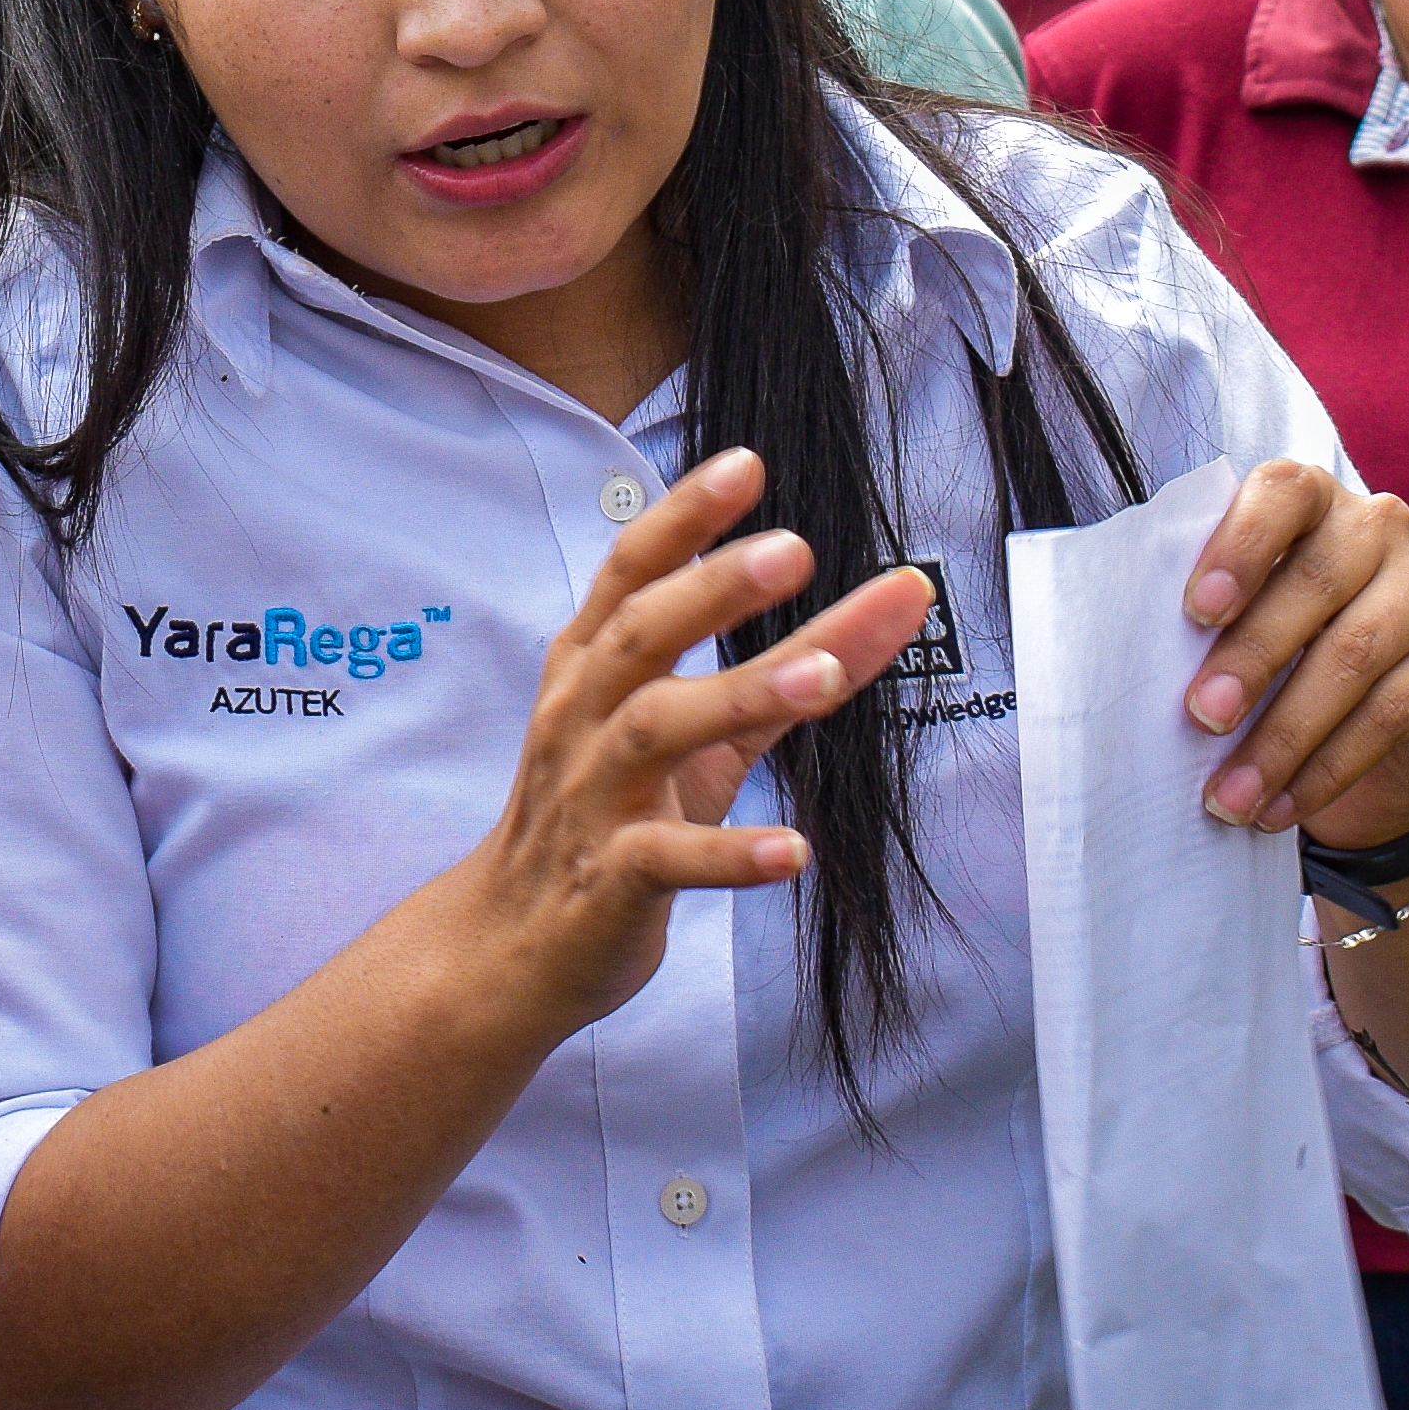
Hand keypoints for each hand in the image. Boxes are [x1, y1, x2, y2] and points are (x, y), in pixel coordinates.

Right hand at [457, 446, 933, 1041]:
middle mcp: (583, 719)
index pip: (630, 573)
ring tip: (822, 681)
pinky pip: (667, 859)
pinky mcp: (609, 879)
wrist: (510, 944)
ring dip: (739, 696)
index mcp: (593, 669)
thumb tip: (899, 601)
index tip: (746, 465)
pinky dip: (733, 856)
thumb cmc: (612, 814)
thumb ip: (791, 668)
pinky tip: (795, 851)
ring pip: (657, 731)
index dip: (684, 517)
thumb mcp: (700, 736)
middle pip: (641, 634)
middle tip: (794, 548)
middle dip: (714, 588)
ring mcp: (591, 798)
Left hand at [1177, 460, 1408, 846]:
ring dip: (1282, 735)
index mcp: (1316, 502)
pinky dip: (1324, 770)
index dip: (1240, 545)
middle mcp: (1383, 530)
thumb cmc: (1278, 666)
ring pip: (1354, 657)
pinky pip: (1389, 716)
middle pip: (1317, 582)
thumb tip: (1139, 661)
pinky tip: (1279, 807)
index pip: (1284, 492)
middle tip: (1200, 718)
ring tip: (1230, 794)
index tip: (1195, 611)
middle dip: (1251, 657)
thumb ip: (1209, 619)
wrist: (1371, 745)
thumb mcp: (1241, 628)